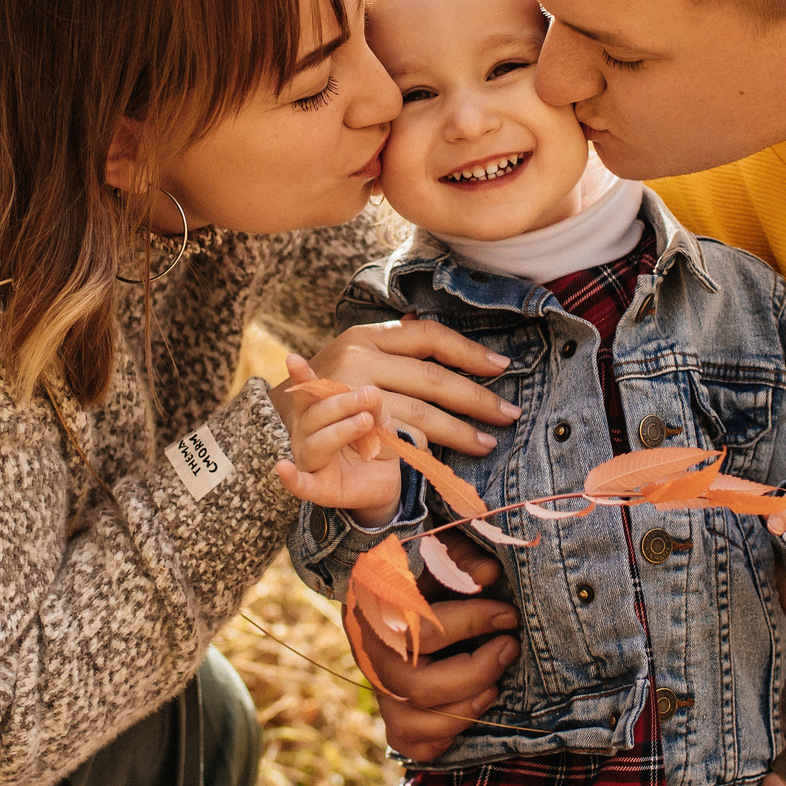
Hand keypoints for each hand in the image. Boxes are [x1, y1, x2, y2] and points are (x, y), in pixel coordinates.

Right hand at [270, 355, 402, 519]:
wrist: (383, 481)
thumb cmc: (373, 443)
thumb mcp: (379, 419)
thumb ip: (373, 406)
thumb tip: (371, 393)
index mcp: (317, 412)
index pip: (308, 393)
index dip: (301, 377)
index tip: (292, 358)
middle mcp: (306, 434)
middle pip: (315, 415)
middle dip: (342, 403)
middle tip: (369, 395)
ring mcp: (309, 461)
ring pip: (316, 443)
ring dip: (340, 430)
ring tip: (365, 421)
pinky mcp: (317, 488)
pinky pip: (300, 484)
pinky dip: (291, 478)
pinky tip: (282, 468)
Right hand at [308, 319, 516, 456]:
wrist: (278, 417)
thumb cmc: (330, 383)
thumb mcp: (356, 353)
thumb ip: (394, 344)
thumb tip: (434, 324)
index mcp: (366, 337)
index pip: (429, 336)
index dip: (468, 350)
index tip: (502, 366)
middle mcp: (356, 360)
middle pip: (431, 378)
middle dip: (475, 398)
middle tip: (508, 413)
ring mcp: (346, 396)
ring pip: (418, 415)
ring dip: (458, 432)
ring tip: (487, 444)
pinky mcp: (342, 430)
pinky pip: (394, 442)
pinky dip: (423, 451)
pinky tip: (444, 461)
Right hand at [359, 537, 518, 761]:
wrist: (389, 599)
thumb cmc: (422, 574)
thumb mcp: (437, 556)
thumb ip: (460, 561)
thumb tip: (489, 573)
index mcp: (375, 613)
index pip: (423, 630)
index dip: (473, 623)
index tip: (509, 616)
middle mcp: (371, 657)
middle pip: (420, 687)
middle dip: (477, 671)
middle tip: (510, 647)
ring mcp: (379, 691)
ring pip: (416, 722)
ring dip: (467, 707)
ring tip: (495, 685)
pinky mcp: (390, 718)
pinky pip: (411, 745)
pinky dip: (444, 739)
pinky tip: (470, 710)